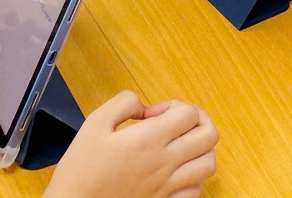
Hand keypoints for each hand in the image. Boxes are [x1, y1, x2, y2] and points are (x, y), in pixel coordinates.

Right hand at [45, 91, 218, 197]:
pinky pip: (196, 189)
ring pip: (209, 163)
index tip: (154, 113)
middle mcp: (164, 163)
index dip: (174, 105)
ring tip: (180, 143)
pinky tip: (176, 169)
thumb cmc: (81, 170)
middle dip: (197, 120)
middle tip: (175, 121)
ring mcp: (168, 185)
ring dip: (200, 147)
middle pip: (209, 134)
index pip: (189, 113)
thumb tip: (142, 104)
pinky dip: (194, 176)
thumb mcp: (95, 122)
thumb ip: (123, 103)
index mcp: (149, 139)